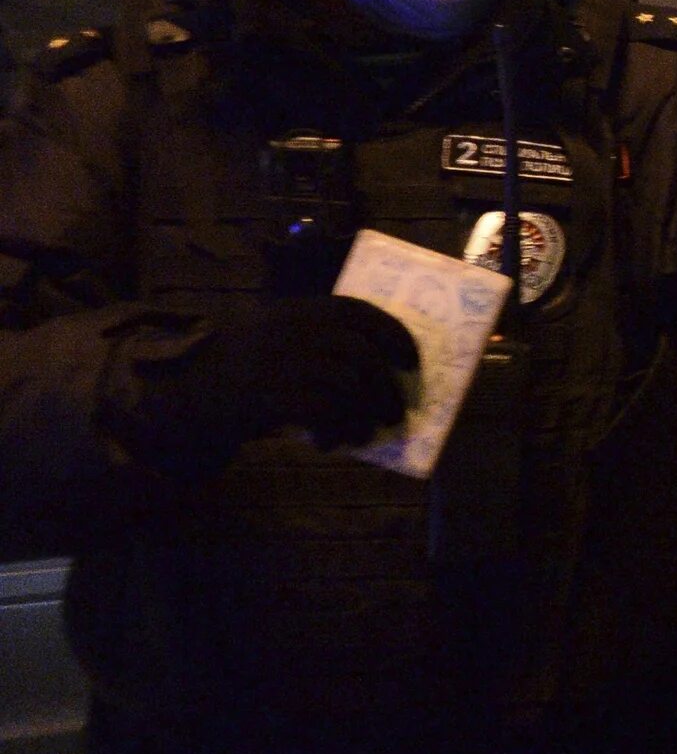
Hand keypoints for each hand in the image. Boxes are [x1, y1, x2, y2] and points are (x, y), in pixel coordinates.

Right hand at [132, 295, 418, 471]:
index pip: (361, 312)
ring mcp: (284, 360)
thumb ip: (322, 344)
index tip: (411, 361)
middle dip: (386, 390)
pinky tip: (331, 442)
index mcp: (301, 311)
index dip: (394, 335)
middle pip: (364, 357)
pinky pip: (327, 412)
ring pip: (350, 386)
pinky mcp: (273, 394)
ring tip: (364, 433)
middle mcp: (295, 330)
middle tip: (394, 414)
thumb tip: (383, 373)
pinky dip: (338, 430)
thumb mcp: (281, 338)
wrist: (188, 390)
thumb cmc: (245, 368)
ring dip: (365, 415)